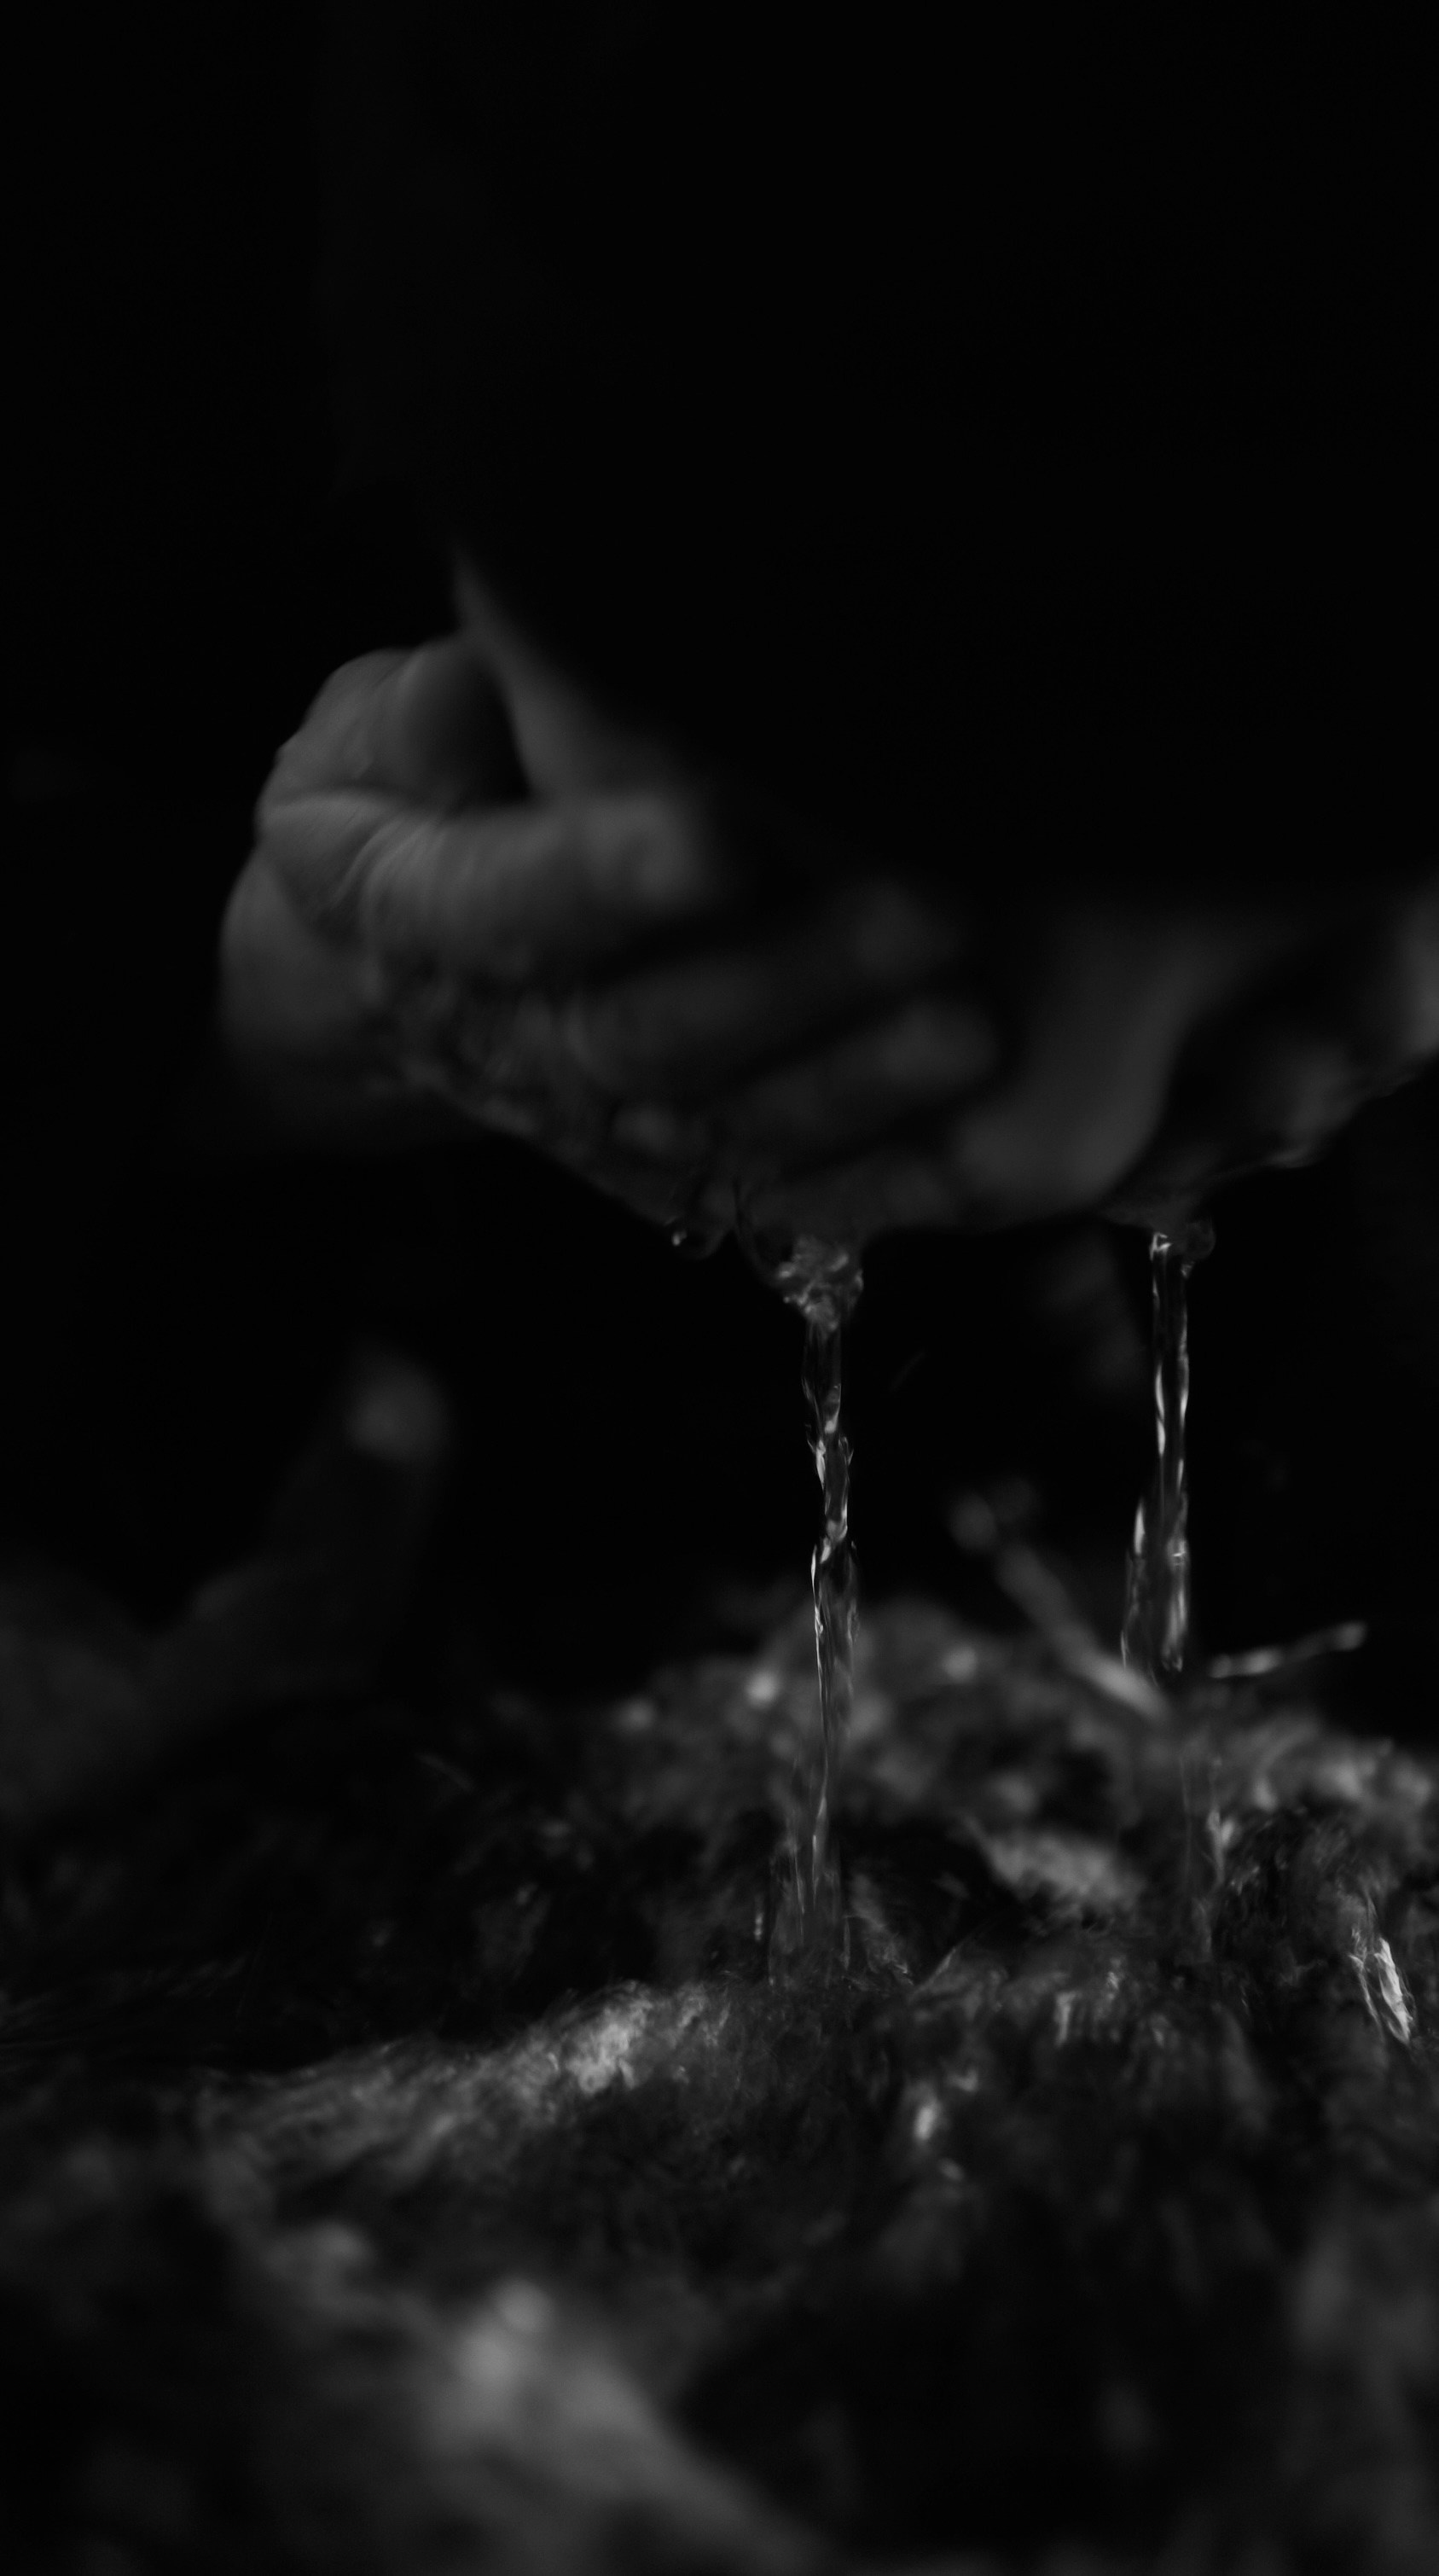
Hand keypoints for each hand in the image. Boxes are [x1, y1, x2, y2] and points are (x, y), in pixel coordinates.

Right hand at [218, 600, 993, 1231]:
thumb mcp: (355, 746)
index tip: (716, 835)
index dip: (609, 879)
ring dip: (854, 1082)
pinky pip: (772, 1190)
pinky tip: (974, 1131)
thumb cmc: (400, 812)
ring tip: (970, 1026)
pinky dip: (876, 1176)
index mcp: (419, 916)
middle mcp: (514, 1042)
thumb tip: (469, 696)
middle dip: (793, 980)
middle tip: (927, 912)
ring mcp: (597, 1122)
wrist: (379, 986)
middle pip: (648, 1029)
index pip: (508, 902)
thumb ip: (417, 722)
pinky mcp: (668, 1171)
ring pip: (726, 1120)